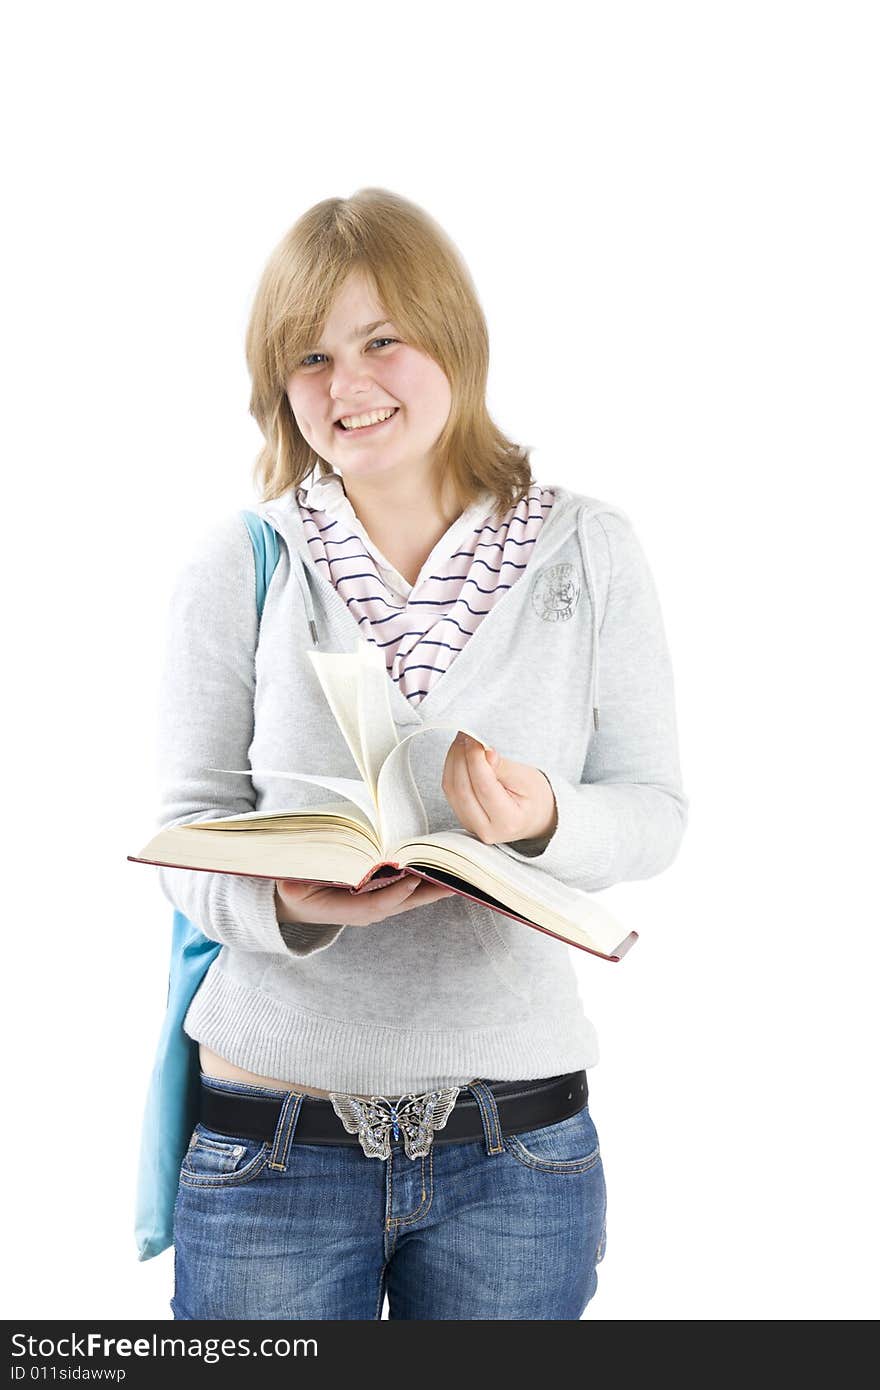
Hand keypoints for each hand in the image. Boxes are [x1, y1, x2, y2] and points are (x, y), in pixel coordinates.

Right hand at [275, 873, 455, 927]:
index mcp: (344, 909)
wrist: (289, 901)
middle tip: (453, 881)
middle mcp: (364, 911)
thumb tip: (300, 876)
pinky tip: (438, 870)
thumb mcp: (291, 885)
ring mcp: (372, 905)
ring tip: (456, 874)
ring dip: (432, 887)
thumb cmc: (292, 888)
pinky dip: (422, 880)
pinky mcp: (376, 895)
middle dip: (428, 893)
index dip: (395, 893)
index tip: (412, 877)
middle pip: (403, 904)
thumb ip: (300, 881)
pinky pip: (404, 889)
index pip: (376, 904)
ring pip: (409, 898)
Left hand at [441, 732, 557, 846]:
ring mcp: (472, 826)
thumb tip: (484, 753)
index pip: (484, 787)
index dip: (475, 760)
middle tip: (466, 736)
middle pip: (462, 790)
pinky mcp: (463, 818)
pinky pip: (450, 793)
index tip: (475, 739)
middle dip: (460, 758)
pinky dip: (451, 770)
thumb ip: (503, 767)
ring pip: (452, 791)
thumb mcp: (527, 779)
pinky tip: (459, 755)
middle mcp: (487, 830)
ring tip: (462, 741)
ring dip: (453, 762)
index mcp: (508, 821)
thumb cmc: (534, 797)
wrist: (534, 816)